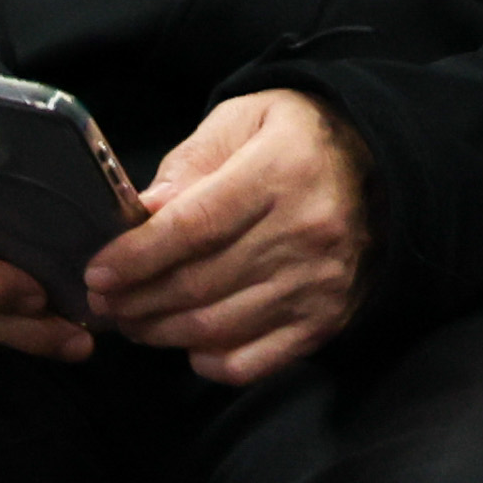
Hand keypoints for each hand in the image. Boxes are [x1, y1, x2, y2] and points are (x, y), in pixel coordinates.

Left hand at [82, 91, 373, 385]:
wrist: (384, 164)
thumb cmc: (298, 138)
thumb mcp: (245, 120)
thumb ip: (191, 162)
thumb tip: (144, 213)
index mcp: (283, 170)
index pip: (194, 226)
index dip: (137, 256)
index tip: (98, 272)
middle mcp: (308, 229)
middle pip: (199, 282)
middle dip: (137, 299)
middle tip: (105, 301)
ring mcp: (321, 280)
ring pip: (218, 326)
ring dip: (162, 332)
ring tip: (135, 321)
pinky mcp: (328, 317)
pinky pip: (257, 360)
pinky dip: (213, 362)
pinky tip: (191, 345)